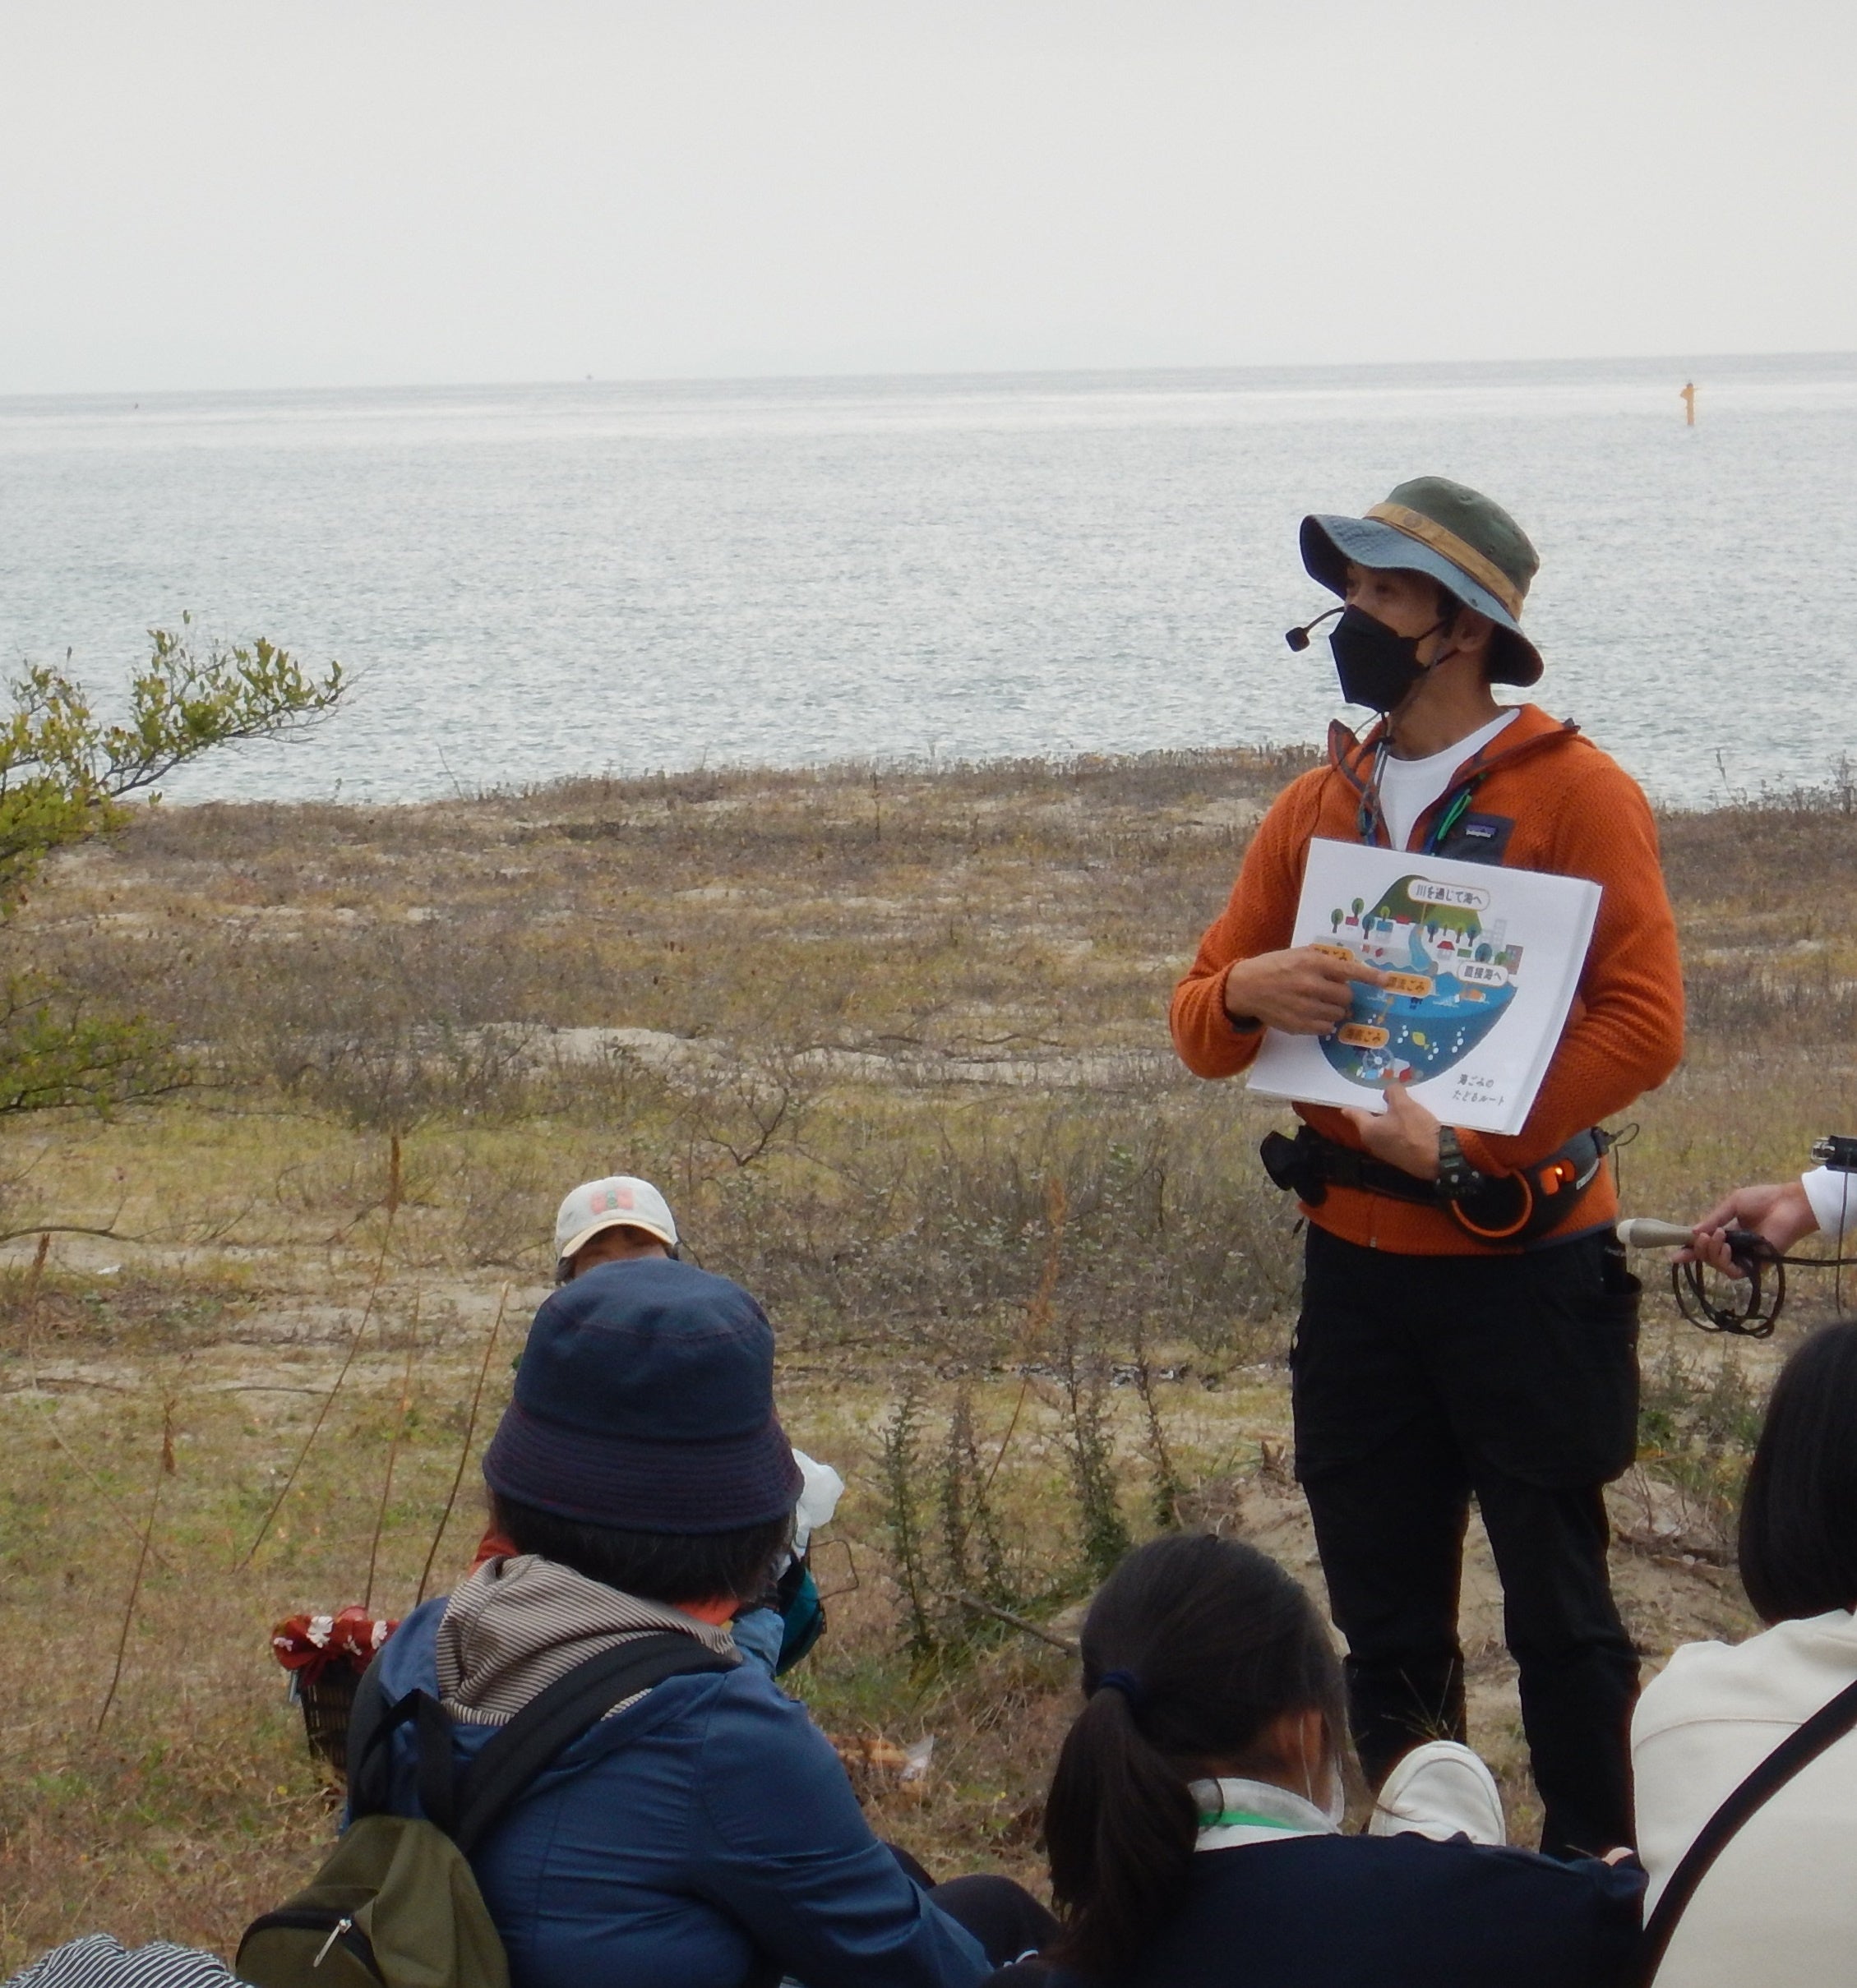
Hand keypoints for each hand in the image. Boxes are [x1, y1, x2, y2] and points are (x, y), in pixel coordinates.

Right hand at [1223, 946, 1387, 1035]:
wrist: (1245, 988)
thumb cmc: (1273, 967)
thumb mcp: (1297, 954)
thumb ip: (1323, 960)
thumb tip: (1348, 970)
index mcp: (1312, 963)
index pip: (1349, 971)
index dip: (1371, 977)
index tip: (1387, 981)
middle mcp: (1311, 985)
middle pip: (1347, 997)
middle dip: (1344, 995)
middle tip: (1333, 992)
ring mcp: (1305, 1007)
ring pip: (1338, 1014)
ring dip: (1335, 1010)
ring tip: (1320, 1004)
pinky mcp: (1299, 1025)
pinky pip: (1326, 1028)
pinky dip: (1325, 1022)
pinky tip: (1313, 1014)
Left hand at [1342, 1081, 1442, 1180]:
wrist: (1438, 1160)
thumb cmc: (1415, 1130)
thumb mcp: (1404, 1105)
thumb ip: (1393, 1093)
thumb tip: (1388, 1092)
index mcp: (1367, 1129)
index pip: (1354, 1113)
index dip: (1351, 1105)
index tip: (1345, 1102)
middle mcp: (1372, 1143)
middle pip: (1369, 1122)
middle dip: (1375, 1110)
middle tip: (1380, 1097)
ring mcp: (1385, 1152)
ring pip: (1383, 1130)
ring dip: (1389, 1120)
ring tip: (1398, 1107)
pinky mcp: (1399, 1157)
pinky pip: (1394, 1138)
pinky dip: (1398, 1130)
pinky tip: (1409, 1123)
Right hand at [1680, 1179, 1817, 1277]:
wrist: (1789, 1205)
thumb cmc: (1763, 1200)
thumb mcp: (1732, 1204)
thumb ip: (1713, 1219)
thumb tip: (1693, 1233)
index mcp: (1729, 1232)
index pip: (1705, 1245)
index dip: (1690, 1250)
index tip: (1674, 1255)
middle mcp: (1735, 1247)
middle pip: (1707, 1256)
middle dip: (1699, 1248)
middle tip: (1704, 1236)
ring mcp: (1744, 1257)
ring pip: (1717, 1265)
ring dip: (1710, 1253)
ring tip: (1717, 1237)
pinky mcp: (1756, 1266)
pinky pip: (1732, 1271)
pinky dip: (1723, 1261)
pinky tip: (1726, 1247)